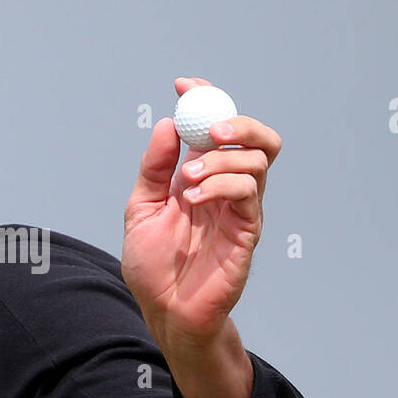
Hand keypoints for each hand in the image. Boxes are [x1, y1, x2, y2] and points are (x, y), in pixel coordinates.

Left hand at [121, 77, 280, 357]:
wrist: (165, 310)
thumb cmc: (154, 265)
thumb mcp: (141, 207)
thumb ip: (154, 168)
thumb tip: (168, 125)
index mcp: (201, 175)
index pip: (215, 127)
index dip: (205, 99)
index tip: (183, 86)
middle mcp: (226, 187)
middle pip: (256, 138)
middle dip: (236, 122)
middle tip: (208, 129)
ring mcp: (240, 209)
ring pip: (257, 161)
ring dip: (220, 160)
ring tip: (187, 180)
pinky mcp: (247, 231)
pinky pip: (249, 195)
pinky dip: (221, 186)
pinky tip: (193, 199)